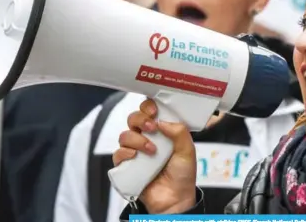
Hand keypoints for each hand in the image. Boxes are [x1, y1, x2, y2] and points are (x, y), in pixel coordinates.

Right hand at [113, 99, 197, 213]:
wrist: (174, 199)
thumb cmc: (182, 175)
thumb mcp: (187, 150)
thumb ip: (179, 132)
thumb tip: (163, 121)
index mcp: (162, 131)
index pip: (149, 111)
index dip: (148, 107)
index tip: (154, 111)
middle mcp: (147, 138)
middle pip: (134, 119)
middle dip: (141, 120)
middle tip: (152, 127)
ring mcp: (135, 152)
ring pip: (125, 135)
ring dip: (137, 139)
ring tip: (151, 150)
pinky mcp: (127, 165)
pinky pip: (118, 153)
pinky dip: (126, 153)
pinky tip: (136, 157)